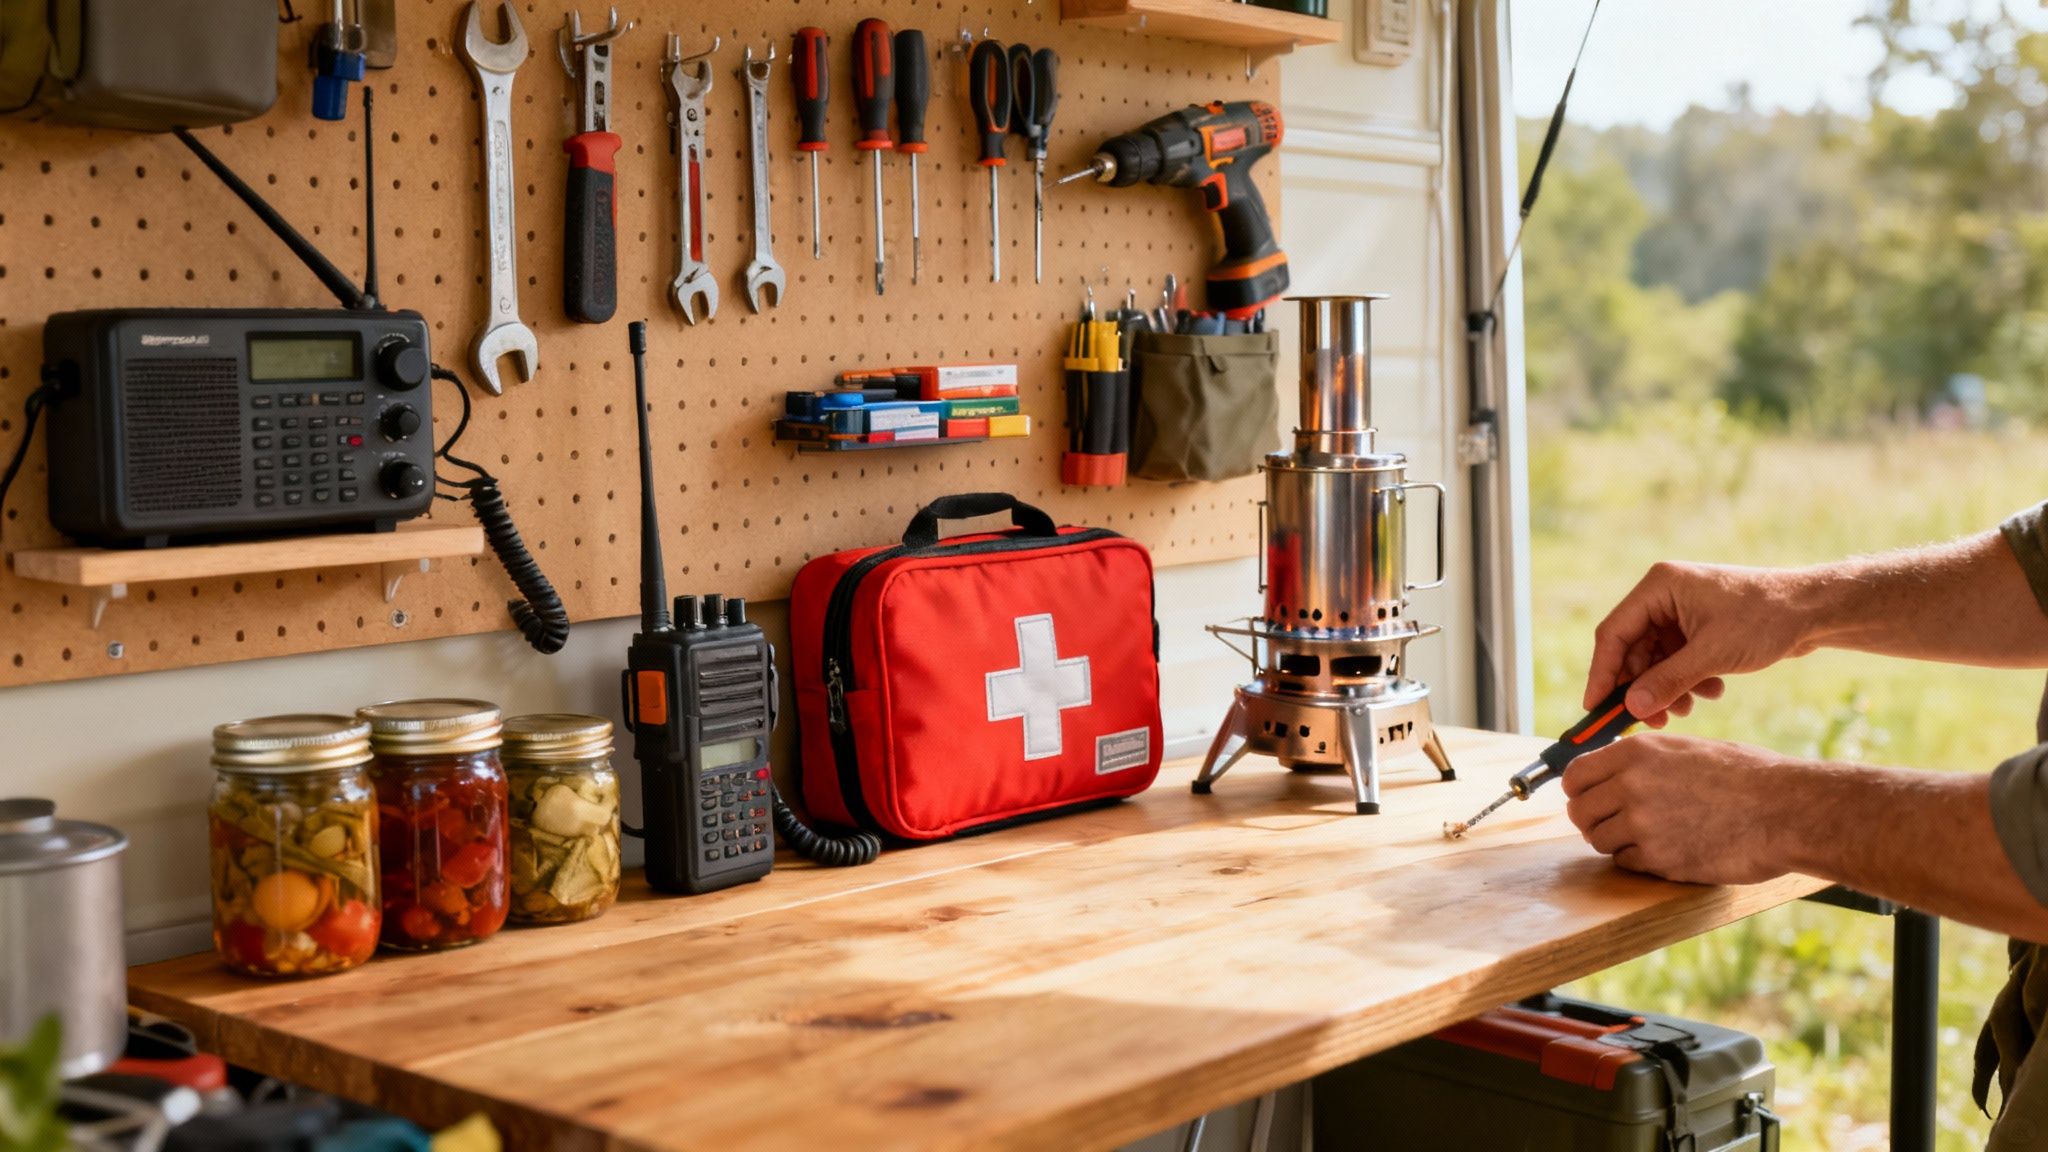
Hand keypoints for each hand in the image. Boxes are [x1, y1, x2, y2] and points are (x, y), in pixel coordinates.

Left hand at [1560, 733, 1799, 885]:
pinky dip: (1640, 860)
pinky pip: (1626, 863)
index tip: (1590, 799)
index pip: (1574, 775)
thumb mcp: (1687, 749)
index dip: (1580, 791)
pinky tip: (1671, 849)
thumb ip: (1642, 761)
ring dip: (1617, 842)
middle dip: (1593, 820)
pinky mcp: (1658, 858)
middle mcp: (1630, 785)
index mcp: (1635, 752)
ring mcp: (1641, 823)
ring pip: (1599, 840)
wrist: (1785, 810)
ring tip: (1652, 835)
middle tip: (1616, 824)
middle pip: (1579, 811)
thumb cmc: (1746, 776)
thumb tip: (1609, 772)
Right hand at [1587, 561, 1815, 724]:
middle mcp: (1663, 596)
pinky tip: (1710, 692)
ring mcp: (1680, 612)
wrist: (1815, 610)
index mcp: (1658, 586)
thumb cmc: (1765, 620)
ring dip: (1667, 689)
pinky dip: (1686, 681)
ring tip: (1688, 710)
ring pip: (1654, 660)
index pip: (1613, 633)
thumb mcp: (1713, 655)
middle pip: (1632, 650)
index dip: (1602, 673)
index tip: (1595, 708)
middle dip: (1641, 688)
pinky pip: (1675, 660)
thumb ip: (1668, 682)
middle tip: (1650, 721)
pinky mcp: (1697, 628)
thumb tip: (1631, 708)